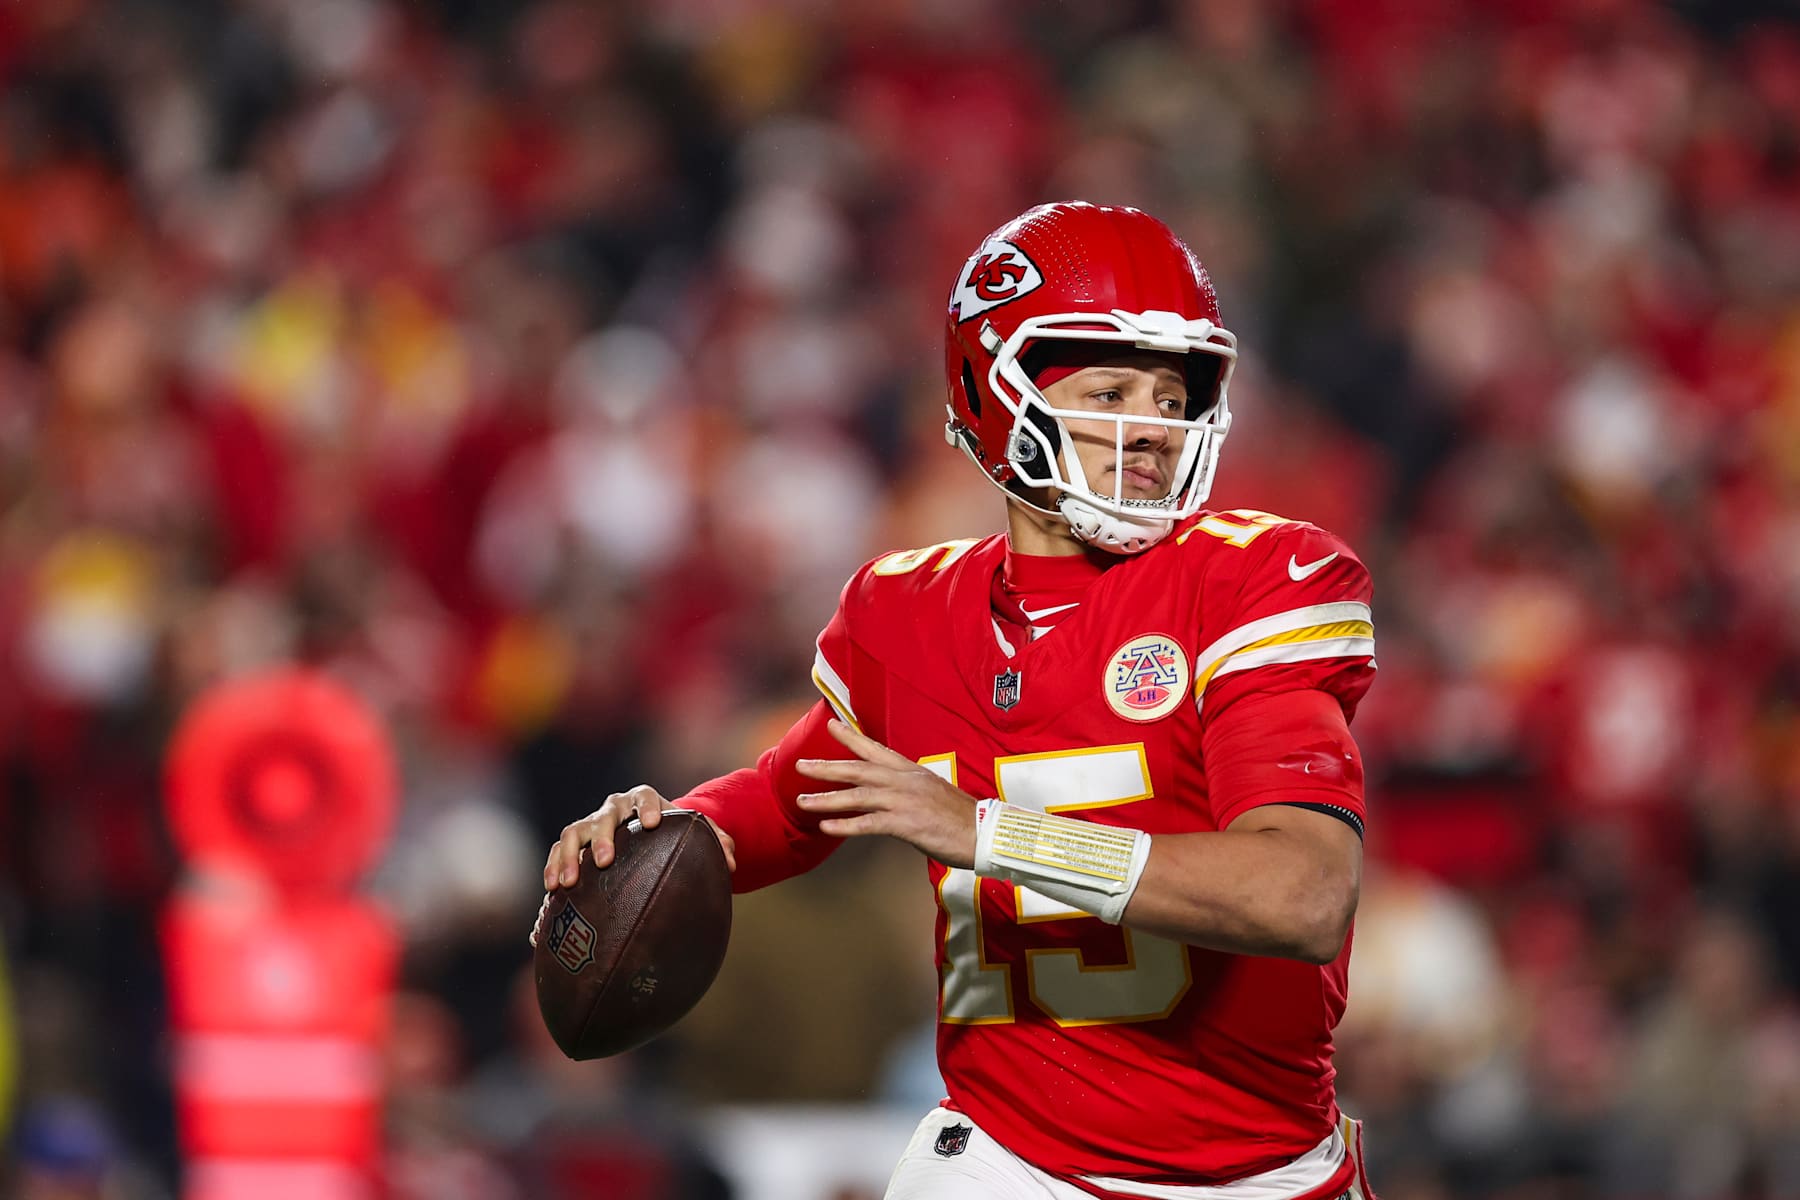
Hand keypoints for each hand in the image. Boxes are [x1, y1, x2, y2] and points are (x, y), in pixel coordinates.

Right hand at [541, 785, 737, 890]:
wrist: (645, 832)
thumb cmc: (671, 835)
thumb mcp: (693, 834)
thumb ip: (714, 842)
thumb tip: (731, 862)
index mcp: (644, 800)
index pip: (645, 796)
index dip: (648, 807)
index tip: (653, 823)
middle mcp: (613, 809)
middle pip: (604, 817)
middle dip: (602, 837)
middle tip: (605, 861)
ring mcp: (590, 824)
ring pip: (572, 833)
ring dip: (568, 856)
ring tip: (568, 883)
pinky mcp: (574, 844)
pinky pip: (556, 852)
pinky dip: (552, 867)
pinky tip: (551, 891)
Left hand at [795, 720, 978, 867]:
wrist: (985, 832)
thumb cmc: (961, 817)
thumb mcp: (933, 793)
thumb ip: (910, 789)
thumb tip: (892, 794)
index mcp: (912, 771)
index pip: (877, 749)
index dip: (852, 737)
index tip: (831, 724)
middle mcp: (905, 781)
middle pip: (859, 769)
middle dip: (827, 767)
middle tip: (800, 765)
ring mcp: (905, 801)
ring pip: (858, 795)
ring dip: (827, 799)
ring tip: (802, 802)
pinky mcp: (906, 824)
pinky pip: (869, 823)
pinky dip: (846, 825)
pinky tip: (826, 827)